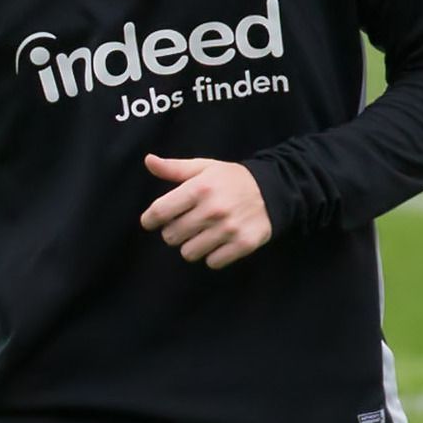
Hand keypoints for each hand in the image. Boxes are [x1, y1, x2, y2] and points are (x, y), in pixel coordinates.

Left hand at [140, 154, 273, 268]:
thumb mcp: (204, 168)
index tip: (151, 221)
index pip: (159, 212)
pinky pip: (212, 262)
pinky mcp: (243, 245)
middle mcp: (212, 210)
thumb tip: (148, 161)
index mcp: (199, 188)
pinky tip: (219, 243)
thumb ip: (174, 168)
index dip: (150, 219)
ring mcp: (228, 229)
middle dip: (174, 231)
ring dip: (192, 245)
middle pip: (171, 236)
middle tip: (186, 224)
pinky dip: (213, 255)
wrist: (274, 190)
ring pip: (189, 253)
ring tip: (203, 234)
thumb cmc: (232, 179)